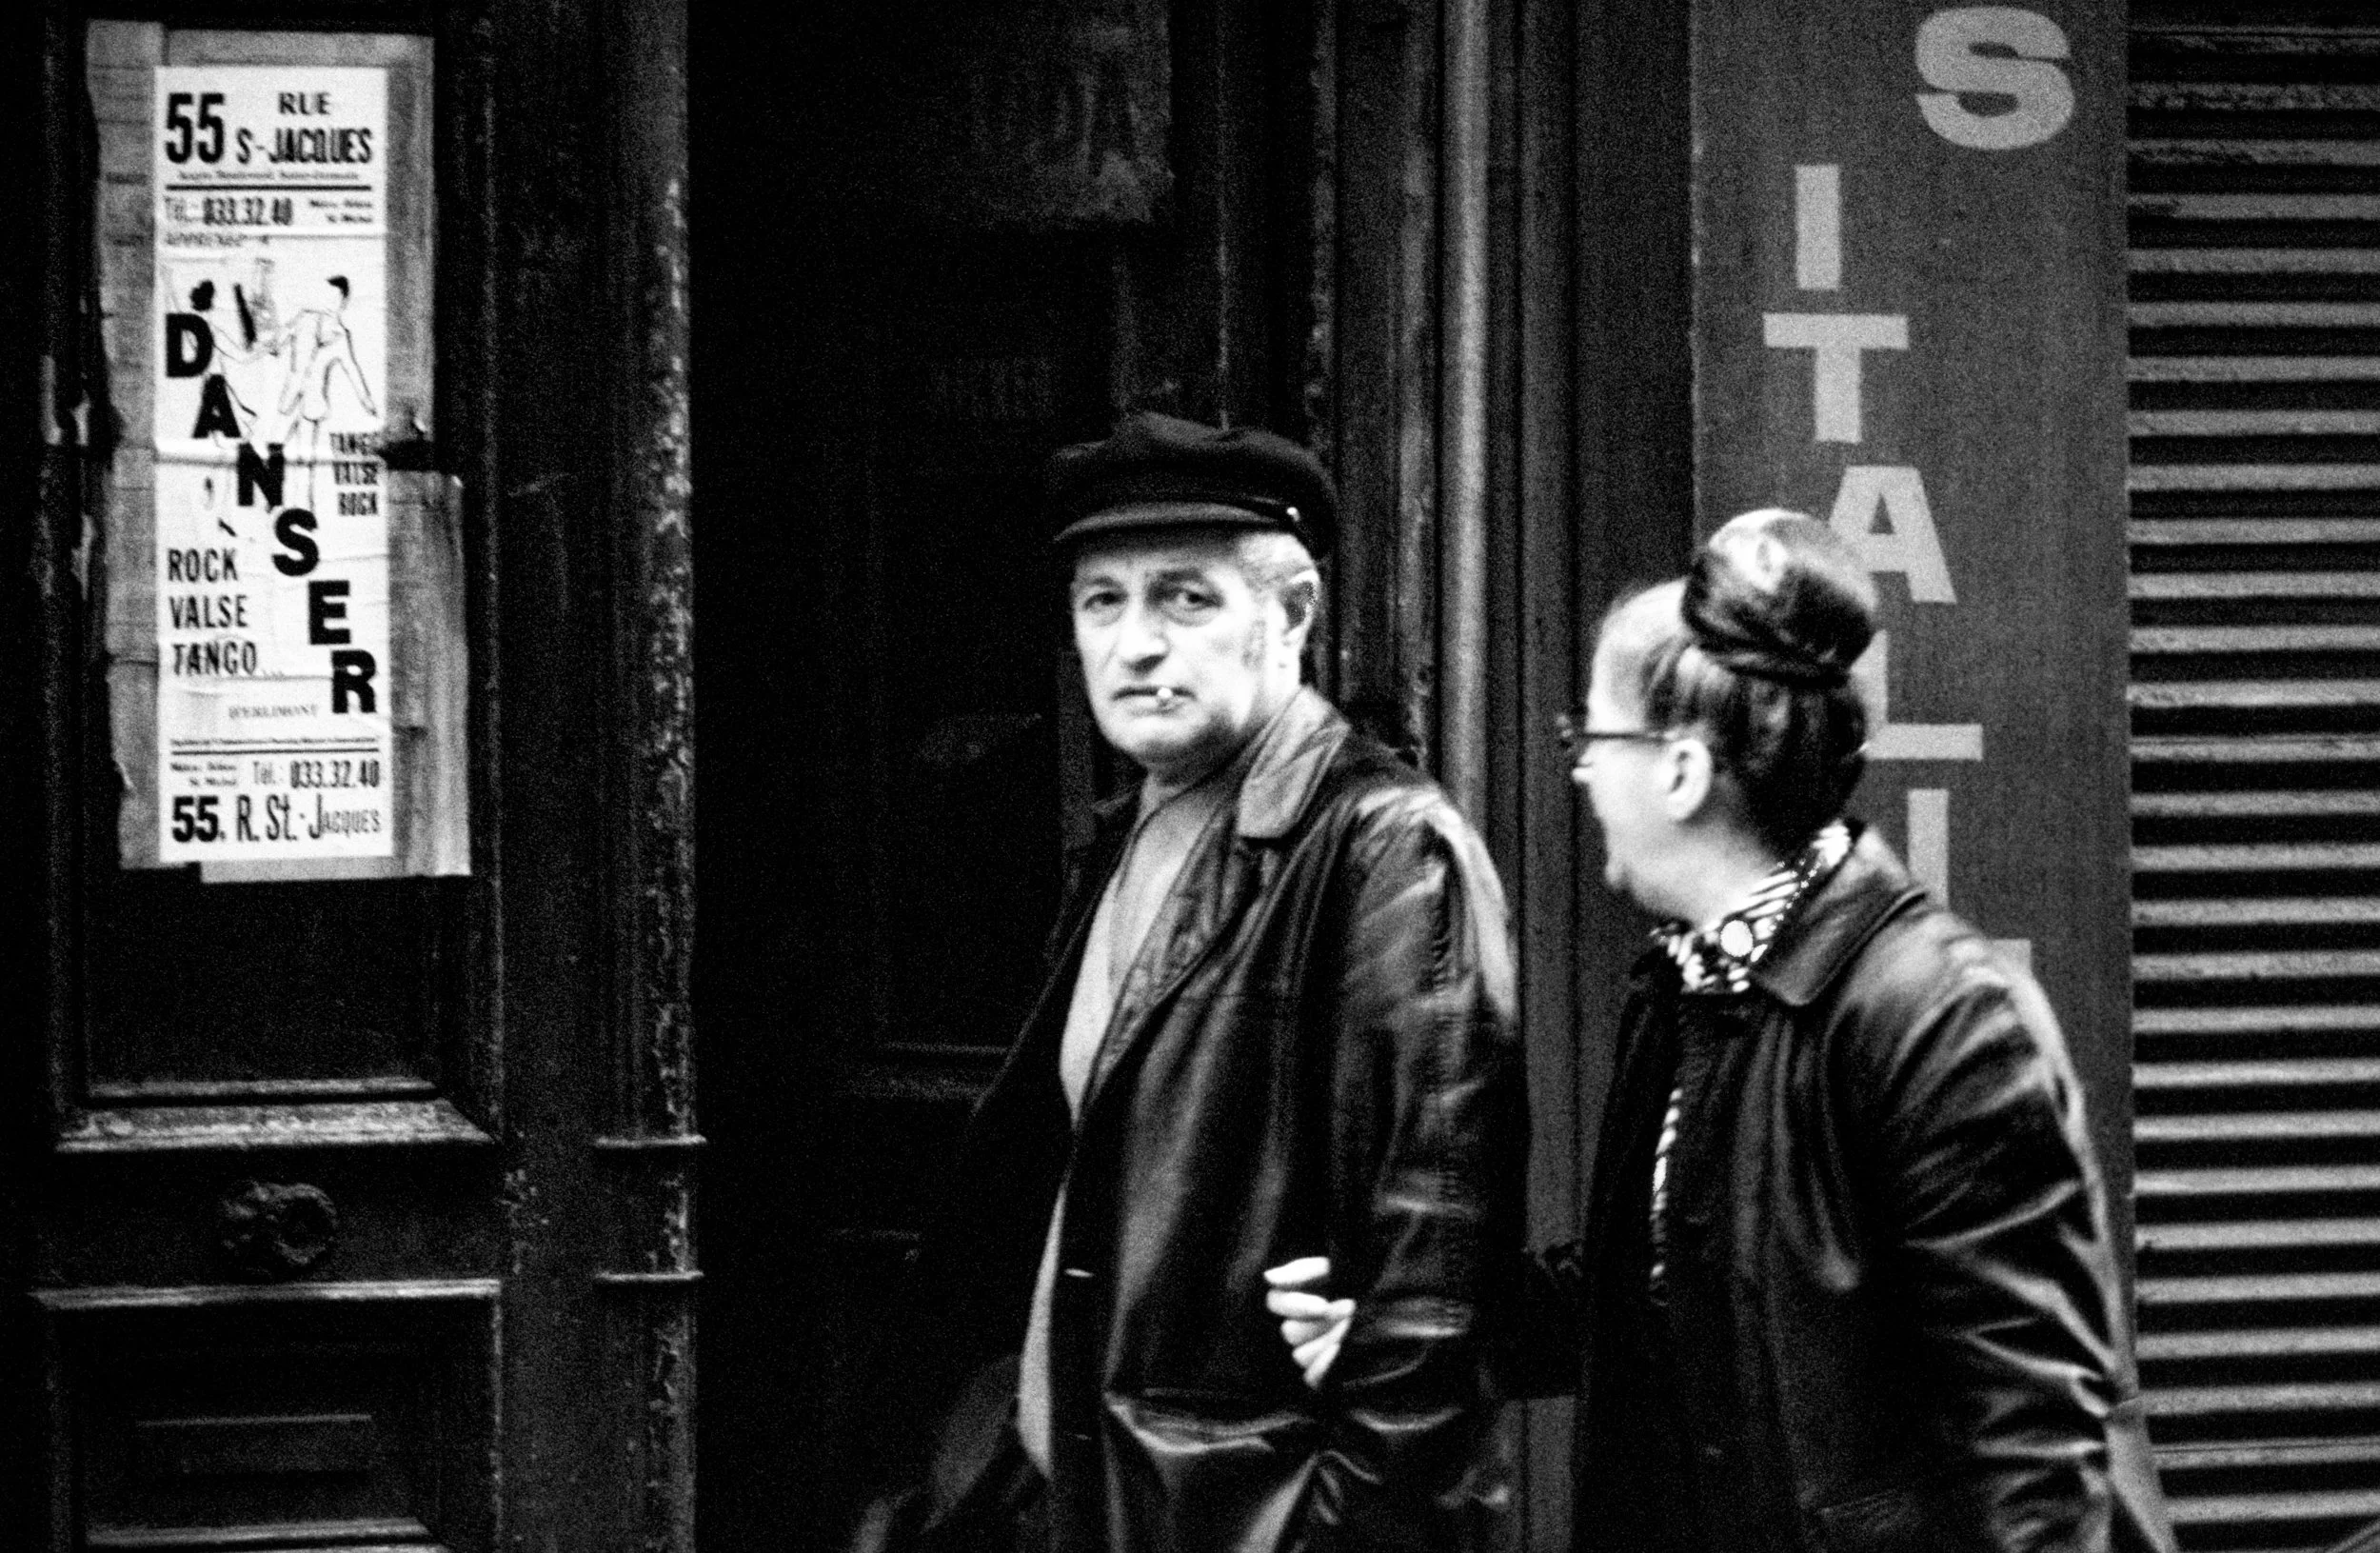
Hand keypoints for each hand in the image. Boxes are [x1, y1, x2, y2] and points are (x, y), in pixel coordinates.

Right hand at [1264, 1256, 1353, 1390]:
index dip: (1298, 1306)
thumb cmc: (1351, 1281)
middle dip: (1322, 1322)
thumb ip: (1302, 1272)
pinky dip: (1322, 1367)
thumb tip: (1269, 1278)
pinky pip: (1310, 1378)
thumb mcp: (1330, 1268)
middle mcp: (1291, 1328)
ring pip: (1299, 1355)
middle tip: (1350, 1308)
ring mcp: (1302, 1352)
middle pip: (1290, 1332)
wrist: (1382, 1301)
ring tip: (1351, 1326)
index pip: (1276, 1302)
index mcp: (1288, 1300)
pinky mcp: (1317, 1373)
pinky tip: (1339, 1351)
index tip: (1323, 1305)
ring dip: (1326, 1341)